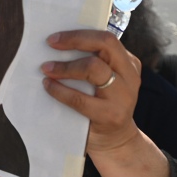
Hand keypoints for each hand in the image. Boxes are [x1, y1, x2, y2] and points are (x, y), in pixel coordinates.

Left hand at [41, 30, 141, 153]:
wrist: (115, 142)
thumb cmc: (101, 105)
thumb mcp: (104, 81)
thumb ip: (92, 63)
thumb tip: (57, 45)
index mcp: (128, 63)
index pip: (107, 38)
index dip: (79, 34)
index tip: (55, 37)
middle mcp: (129, 76)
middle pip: (105, 45)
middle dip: (74, 41)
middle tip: (50, 44)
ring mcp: (123, 96)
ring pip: (93, 68)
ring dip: (65, 67)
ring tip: (46, 69)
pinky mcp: (110, 115)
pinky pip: (80, 98)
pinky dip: (60, 90)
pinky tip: (49, 87)